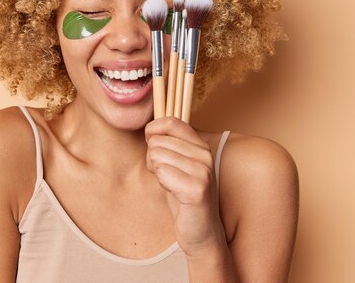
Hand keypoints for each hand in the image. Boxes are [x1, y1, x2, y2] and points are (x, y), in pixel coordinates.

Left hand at [144, 117, 226, 256]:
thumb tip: (149, 129)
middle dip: (153, 159)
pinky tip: (174, 193)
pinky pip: (162, 172)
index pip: (170, 122)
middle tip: (167, 176)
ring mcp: (203, 171)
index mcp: (200, 145)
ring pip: (157, 156)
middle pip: (158, 141)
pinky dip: (162, 184)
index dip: (153, 131)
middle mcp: (205, 155)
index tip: (152, 147)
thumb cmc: (183, 196)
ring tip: (171, 185)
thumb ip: (167, 144)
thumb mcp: (176, 164)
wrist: (200, 232)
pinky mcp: (197, 189)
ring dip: (157, 172)